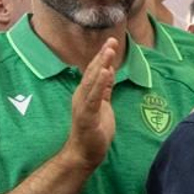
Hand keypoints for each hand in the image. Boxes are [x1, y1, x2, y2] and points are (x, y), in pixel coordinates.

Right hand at [61, 40, 118, 171]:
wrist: (84, 153)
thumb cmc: (94, 130)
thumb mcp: (103, 104)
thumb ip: (105, 88)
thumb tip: (109, 70)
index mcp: (86, 93)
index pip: (95, 71)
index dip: (102, 56)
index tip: (111, 42)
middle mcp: (82, 95)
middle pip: (92, 72)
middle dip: (102, 56)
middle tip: (112, 40)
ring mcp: (83, 105)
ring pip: (92, 81)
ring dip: (100, 65)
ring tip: (109, 51)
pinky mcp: (87, 116)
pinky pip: (94, 97)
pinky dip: (100, 84)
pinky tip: (106, 73)